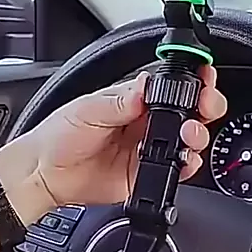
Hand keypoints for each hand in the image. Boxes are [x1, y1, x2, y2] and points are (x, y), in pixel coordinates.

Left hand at [0, 67, 226, 223]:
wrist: (46, 173)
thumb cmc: (59, 136)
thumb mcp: (87, 110)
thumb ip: (119, 102)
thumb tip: (145, 88)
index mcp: (132, 101)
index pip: (170, 87)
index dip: (192, 81)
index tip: (204, 78)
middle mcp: (144, 123)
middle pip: (187, 113)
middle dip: (204, 107)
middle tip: (205, 107)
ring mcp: (147, 149)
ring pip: (186, 141)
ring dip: (197, 136)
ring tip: (190, 134)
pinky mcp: (145, 173)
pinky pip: (175, 169)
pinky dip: (186, 166)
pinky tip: (184, 161)